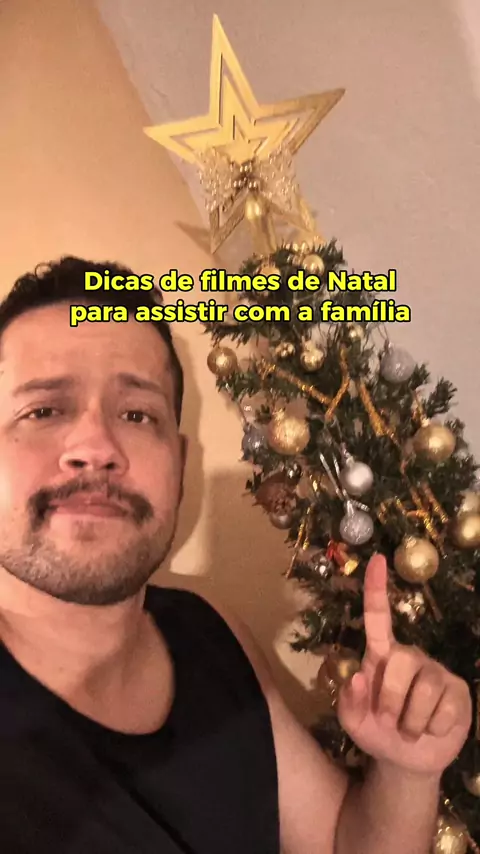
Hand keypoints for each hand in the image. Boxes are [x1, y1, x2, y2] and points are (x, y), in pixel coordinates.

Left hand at [337, 554, 471, 775]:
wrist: (405, 760)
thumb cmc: (375, 729)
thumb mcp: (352, 720)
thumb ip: (349, 700)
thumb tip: (359, 676)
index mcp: (381, 655)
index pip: (378, 617)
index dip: (376, 588)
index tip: (377, 559)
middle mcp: (410, 656)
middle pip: (401, 662)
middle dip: (390, 698)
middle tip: (387, 720)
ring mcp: (436, 672)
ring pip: (425, 690)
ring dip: (410, 720)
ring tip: (407, 730)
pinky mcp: (458, 692)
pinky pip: (445, 708)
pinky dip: (431, 728)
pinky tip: (430, 729)